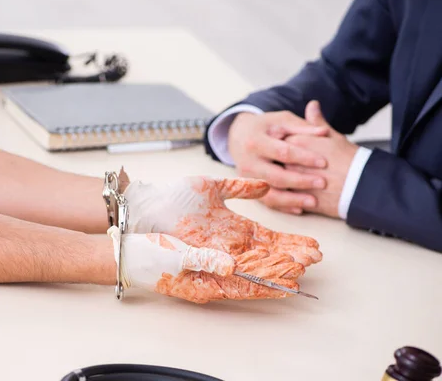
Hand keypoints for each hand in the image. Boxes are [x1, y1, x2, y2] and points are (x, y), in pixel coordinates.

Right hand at [107, 227, 304, 303]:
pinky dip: (256, 251)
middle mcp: (213, 278)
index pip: (246, 287)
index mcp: (206, 284)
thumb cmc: (147, 257)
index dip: (272, 282)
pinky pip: (237, 255)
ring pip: (250, 264)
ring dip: (274, 258)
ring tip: (300, 252)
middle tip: (310, 259)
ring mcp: (211, 266)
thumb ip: (202, 260)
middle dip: (282, 267)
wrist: (127, 249)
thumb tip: (230, 266)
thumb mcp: (173, 258)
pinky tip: (271, 248)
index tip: (296, 278)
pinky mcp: (207, 254)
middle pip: (255, 274)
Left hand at [122, 174, 321, 266]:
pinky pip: (236, 276)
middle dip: (292, 257)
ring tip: (302, 269)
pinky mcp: (208, 265)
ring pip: (256, 266)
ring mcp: (220, 255)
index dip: (290, 242)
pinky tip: (274, 280)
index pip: (269, 238)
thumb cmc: (176, 196)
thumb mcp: (213, 187)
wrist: (150, 206)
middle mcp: (231, 244)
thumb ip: (239, 187)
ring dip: (279, 268)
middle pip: (268, 254)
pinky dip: (257, 279)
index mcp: (235, 227)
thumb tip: (265, 185)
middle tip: (315, 258)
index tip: (312, 245)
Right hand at [228, 110, 329, 213]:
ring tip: (314, 202)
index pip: (282, 152)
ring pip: (270, 194)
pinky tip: (300, 208)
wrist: (239, 136)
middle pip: (276, 176)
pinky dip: (283, 207)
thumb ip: (302, 127)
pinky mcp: (249, 189)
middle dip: (300, 181)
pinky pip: (266, 202)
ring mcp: (247, 178)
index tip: (324, 162)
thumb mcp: (281, 121)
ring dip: (292, 199)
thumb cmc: (266, 127)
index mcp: (255, 141)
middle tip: (323, 183)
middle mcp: (248, 162)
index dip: (304, 158)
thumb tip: (325, 132)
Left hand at [283, 101, 358, 217]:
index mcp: (295, 142)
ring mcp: (288, 181)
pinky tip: (293, 195)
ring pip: (275, 181)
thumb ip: (316, 123)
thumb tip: (312, 105)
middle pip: (274, 162)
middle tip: (291, 168)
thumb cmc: (348, 159)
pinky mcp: (291, 198)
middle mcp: (288, 160)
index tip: (290, 151)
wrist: (360, 186)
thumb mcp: (332, 136)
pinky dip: (284, 198)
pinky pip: (281, 198)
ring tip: (294, 183)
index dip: (285, 147)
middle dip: (278, 165)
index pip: (280, 142)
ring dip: (280, 182)